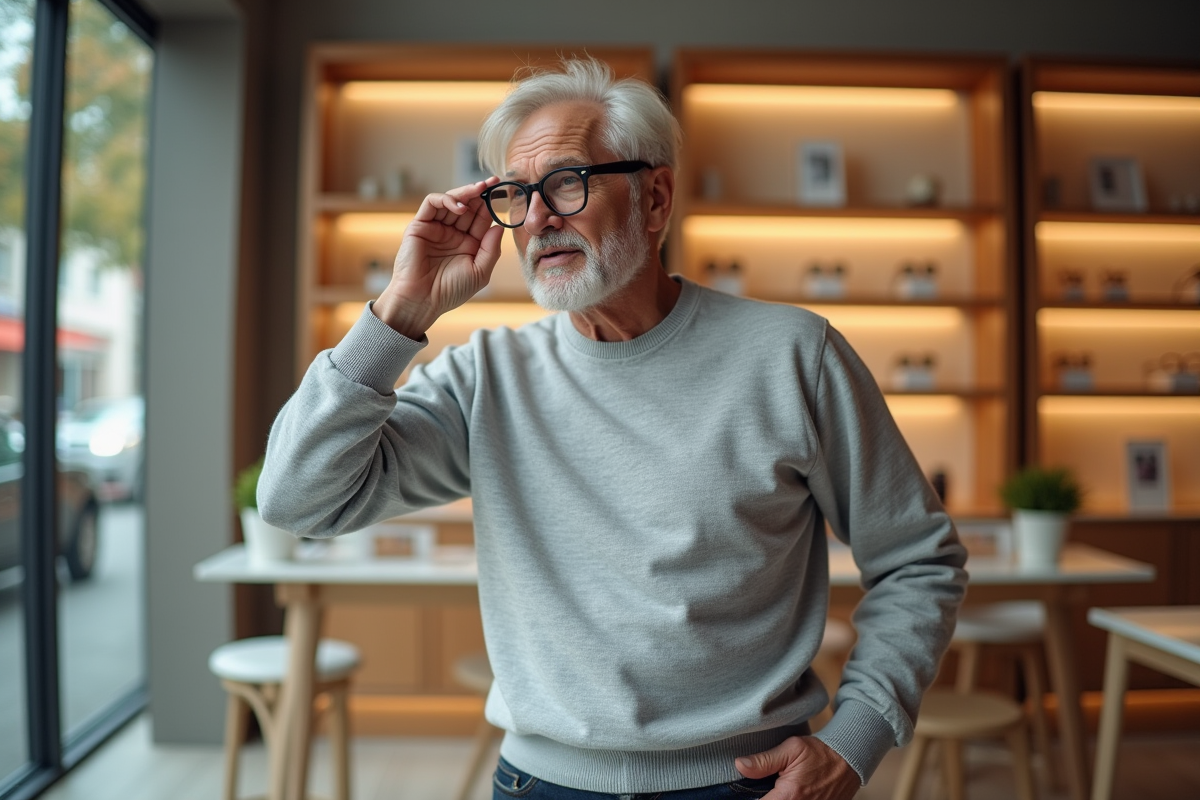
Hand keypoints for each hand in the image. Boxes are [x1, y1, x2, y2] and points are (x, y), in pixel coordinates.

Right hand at [373, 177, 504, 338]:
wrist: (421, 301)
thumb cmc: (450, 292)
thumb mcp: (479, 272)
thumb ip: (491, 250)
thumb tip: (499, 226)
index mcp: (468, 244)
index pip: (481, 219)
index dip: (491, 206)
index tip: (504, 194)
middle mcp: (452, 233)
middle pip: (468, 206)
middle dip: (481, 193)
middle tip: (494, 182)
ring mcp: (436, 228)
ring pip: (451, 200)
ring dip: (466, 193)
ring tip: (479, 189)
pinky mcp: (419, 225)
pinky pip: (432, 203)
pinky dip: (447, 199)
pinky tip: (461, 207)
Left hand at [735, 736, 860, 799]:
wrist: (849, 760)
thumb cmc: (820, 753)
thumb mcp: (791, 749)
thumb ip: (764, 760)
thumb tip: (739, 765)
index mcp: (789, 796)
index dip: (750, 798)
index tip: (748, 792)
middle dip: (766, 799)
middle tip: (765, 788)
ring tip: (776, 790)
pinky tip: (785, 794)